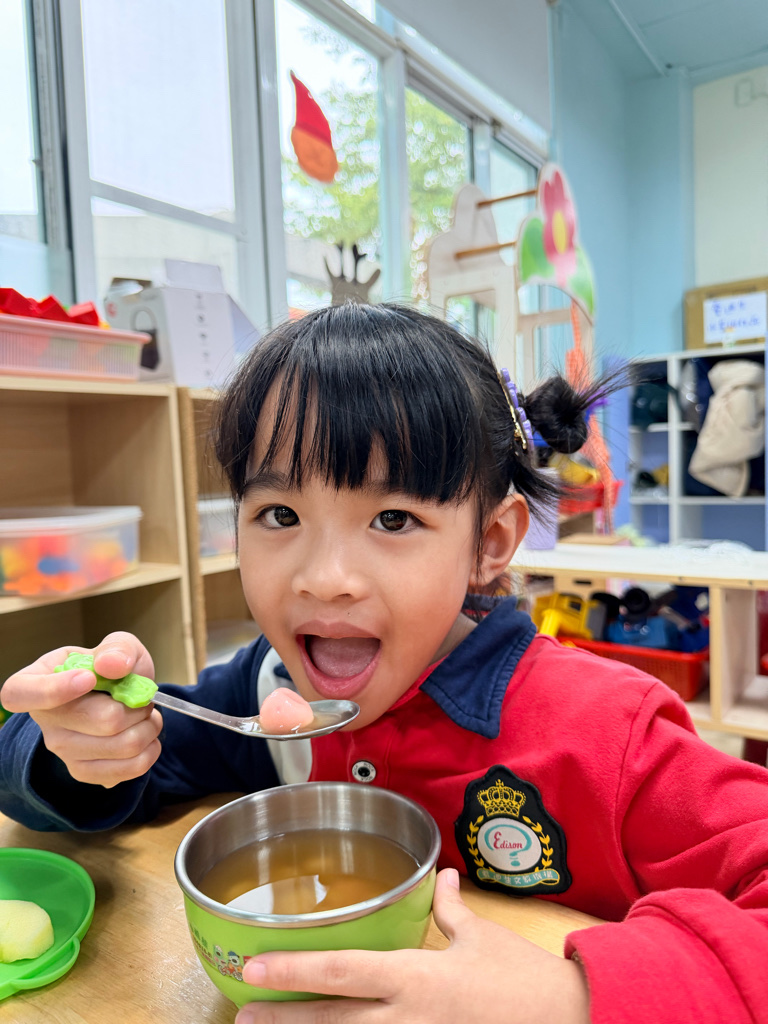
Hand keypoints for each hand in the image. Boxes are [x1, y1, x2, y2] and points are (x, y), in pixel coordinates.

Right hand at [1, 632, 162, 787]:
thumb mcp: (117, 646)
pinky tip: (146, 736)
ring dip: (149, 727)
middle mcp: (43, 720)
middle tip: (142, 697)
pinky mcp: (83, 772)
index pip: (20, 694)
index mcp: (34, 680)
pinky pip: (129, 769)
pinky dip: (150, 751)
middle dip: (138, 706)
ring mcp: (61, 751)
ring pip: (123, 745)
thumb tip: (111, 665)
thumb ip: (117, 648)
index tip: (88, 679)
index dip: (53, 690)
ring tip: (146, 714)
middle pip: (102, 720)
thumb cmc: (110, 669)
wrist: (119, 697)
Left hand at [235, 869, 590, 1023]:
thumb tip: (440, 876)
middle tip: (242, 1013)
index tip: (256, 968)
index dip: (296, 970)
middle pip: (332, 1022)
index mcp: (416, 977)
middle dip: (284, 1020)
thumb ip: (450, 911)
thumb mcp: (483, 940)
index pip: (344, 970)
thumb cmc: (524, 982)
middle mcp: (407, 1020)